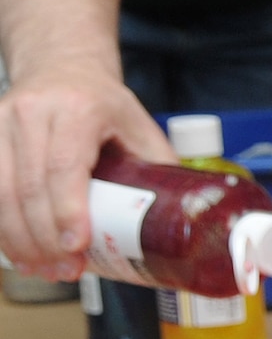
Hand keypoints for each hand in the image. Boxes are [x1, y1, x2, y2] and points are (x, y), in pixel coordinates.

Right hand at [0, 69, 173, 278]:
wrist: (62, 67)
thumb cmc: (103, 103)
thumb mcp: (139, 125)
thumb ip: (158, 167)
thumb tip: (185, 219)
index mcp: (79, 109)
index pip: (65, 165)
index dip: (67, 210)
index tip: (76, 246)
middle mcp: (33, 113)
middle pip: (28, 186)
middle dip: (45, 238)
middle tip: (66, 271)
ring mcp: (0, 123)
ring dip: (19, 239)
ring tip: (43, 270)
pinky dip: (0, 226)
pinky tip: (19, 252)